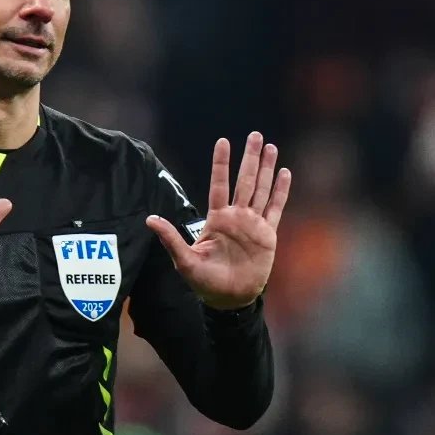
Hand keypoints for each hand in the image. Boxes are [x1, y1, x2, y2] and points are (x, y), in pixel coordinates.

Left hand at [145, 132, 290, 309]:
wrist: (229, 299)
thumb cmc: (204, 281)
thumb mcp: (184, 260)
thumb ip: (171, 238)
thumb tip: (149, 219)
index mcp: (216, 219)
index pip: (219, 185)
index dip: (221, 164)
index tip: (223, 141)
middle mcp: (236, 216)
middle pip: (245, 181)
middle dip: (250, 158)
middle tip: (255, 135)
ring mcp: (253, 224)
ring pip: (261, 189)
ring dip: (266, 169)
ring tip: (270, 147)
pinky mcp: (267, 234)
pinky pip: (275, 208)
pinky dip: (280, 191)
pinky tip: (284, 173)